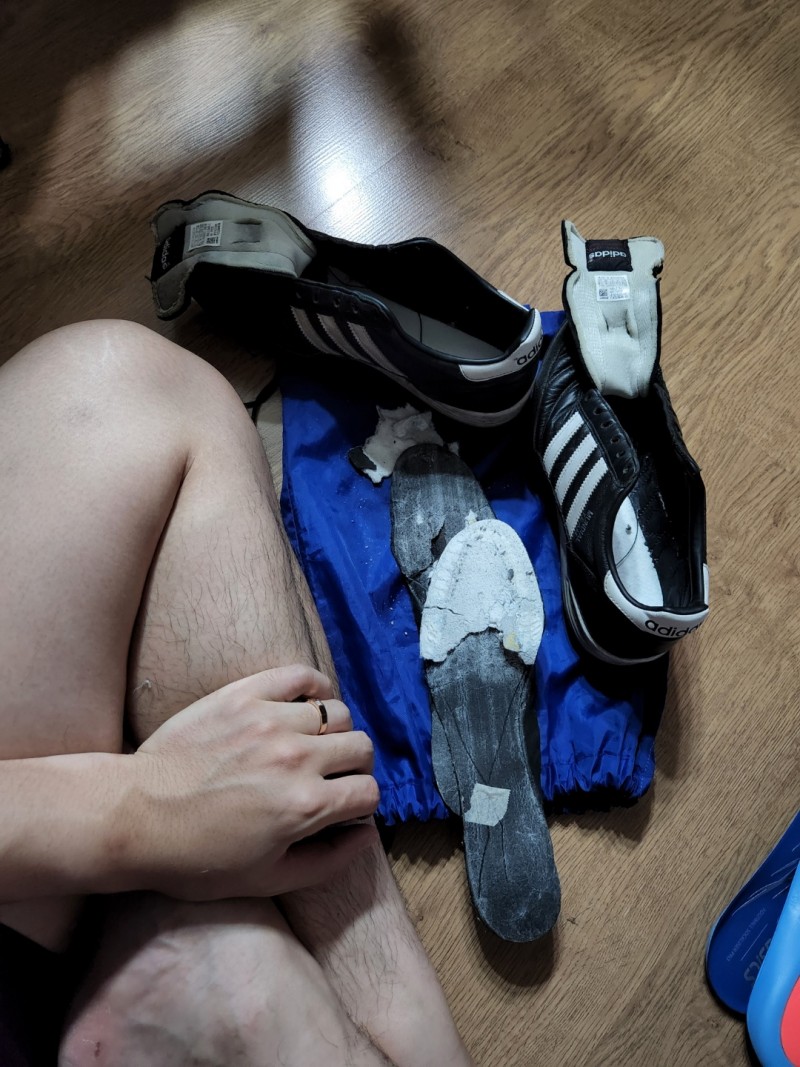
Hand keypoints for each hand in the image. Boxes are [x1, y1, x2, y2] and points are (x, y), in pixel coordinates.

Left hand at [119, 664, 379, 899]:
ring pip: (337, 713)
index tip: (343, 810)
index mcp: (305, 806)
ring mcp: (270, 721)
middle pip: (361, 748)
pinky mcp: (244, 695)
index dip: (361, 807)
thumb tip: (367, 836)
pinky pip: (300, 675)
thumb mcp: (267, 880)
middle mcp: (296, 758)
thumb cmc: (196, 858)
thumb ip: (328, 861)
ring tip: (313, 745)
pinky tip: (309, 703)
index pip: (368, 793)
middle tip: (330, 778)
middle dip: (354, 768)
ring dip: (334, 732)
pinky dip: (315, 686)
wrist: (134, 816)